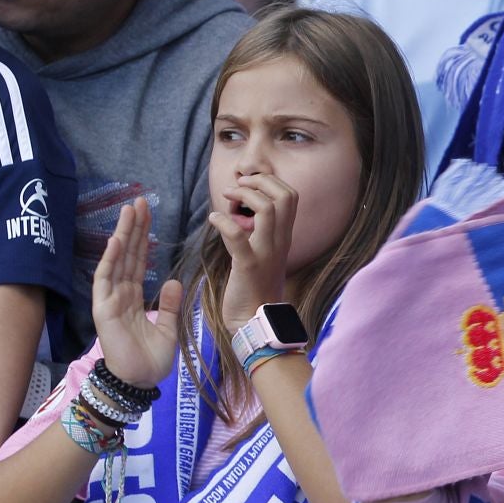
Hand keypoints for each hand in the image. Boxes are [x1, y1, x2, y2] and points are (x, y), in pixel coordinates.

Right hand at [91, 198, 183, 390]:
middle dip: (133, 227)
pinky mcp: (104, 309)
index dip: (142, 237)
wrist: (141, 381)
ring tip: (128, 210)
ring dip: (121, 235)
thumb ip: (169, 305)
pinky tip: (116, 241)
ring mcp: (110, 300)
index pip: (138, 260)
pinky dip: (110, 260)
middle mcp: (120, 294)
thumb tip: (173, 281)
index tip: (147, 214)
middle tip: (139, 201)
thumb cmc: (152, 359)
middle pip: (127, 254)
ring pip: (116, 260)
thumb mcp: (168, 327)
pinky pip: (106, 280)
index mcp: (134, 297)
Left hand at [207, 173, 296, 336]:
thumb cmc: (254, 289)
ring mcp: (267, 253)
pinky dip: (223, 222)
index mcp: (284, 238)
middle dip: (260, 181)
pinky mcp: (248, 265)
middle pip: (285, 196)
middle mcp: (280, 241)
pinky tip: (213, 219)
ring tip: (226, 196)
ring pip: (267, 209)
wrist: (254, 321)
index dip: (270, 181)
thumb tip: (242, 216)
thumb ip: (260, 235)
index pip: (291, 196)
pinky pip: (237, 236)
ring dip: (244, 195)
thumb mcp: (264, 256)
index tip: (248, 184)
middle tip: (238, 185)